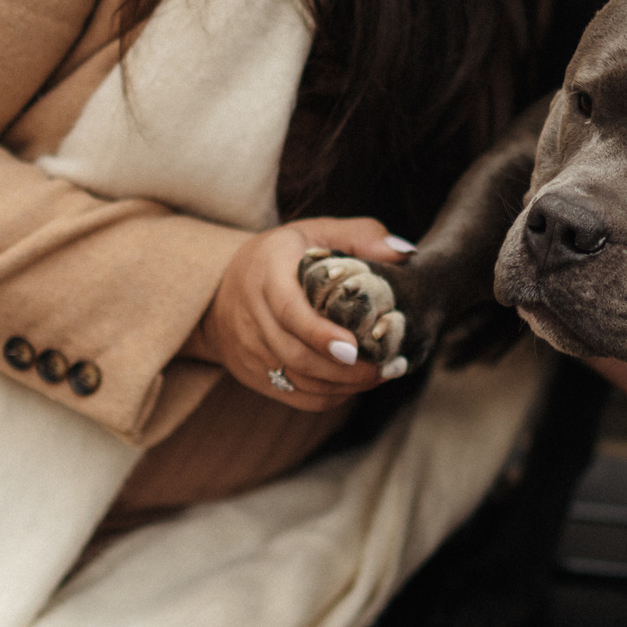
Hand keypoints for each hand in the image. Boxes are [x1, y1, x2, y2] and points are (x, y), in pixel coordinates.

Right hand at [187, 217, 412, 412]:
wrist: (221, 285)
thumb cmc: (285, 255)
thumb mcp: (316, 231)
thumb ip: (362, 236)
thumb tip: (405, 253)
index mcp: (268, 273)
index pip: (289, 311)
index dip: (321, 334)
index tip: (354, 348)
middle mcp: (251, 313)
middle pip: (295, 353)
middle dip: (343, 368)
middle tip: (385, 367)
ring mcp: (248, 348)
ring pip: (296, 379)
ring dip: (341, 384)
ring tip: (380, 375)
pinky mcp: (251, 373)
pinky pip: (293, 395)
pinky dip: (328, 395)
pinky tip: (355, 384)